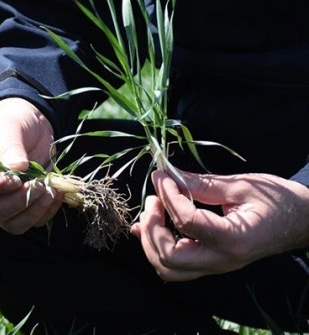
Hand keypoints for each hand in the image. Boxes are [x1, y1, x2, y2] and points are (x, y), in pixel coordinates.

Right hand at [0, 98, 62, 233]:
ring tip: (50, 191)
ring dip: (34, 212)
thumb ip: (10, 147)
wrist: (32, 125)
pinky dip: (47, 211)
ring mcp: (7, 203)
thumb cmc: (13, 123)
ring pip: (14, 224)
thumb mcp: (9, 129)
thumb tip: (17, 167)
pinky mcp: (27, 206)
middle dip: (18, 202)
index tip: (15, 179)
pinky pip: (34, 221)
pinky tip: (56, 194)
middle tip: (37, 184)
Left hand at [131, 170, 308, 280]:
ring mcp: (215, 265)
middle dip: (152, 228)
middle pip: (169, 258)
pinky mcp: (210, 262)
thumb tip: (165, 175)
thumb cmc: (278, 201)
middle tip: (153, 200)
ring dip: (151, 241)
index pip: (187, 222)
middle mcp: (222, 260)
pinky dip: (155, 246)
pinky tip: (149, 225)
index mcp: (234, 239)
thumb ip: (201, 184)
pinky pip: (175, 264)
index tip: (161, 176)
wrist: (302, 221)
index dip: (168, 196)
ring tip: (152, 211)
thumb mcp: (241, 186)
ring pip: (168, 268)